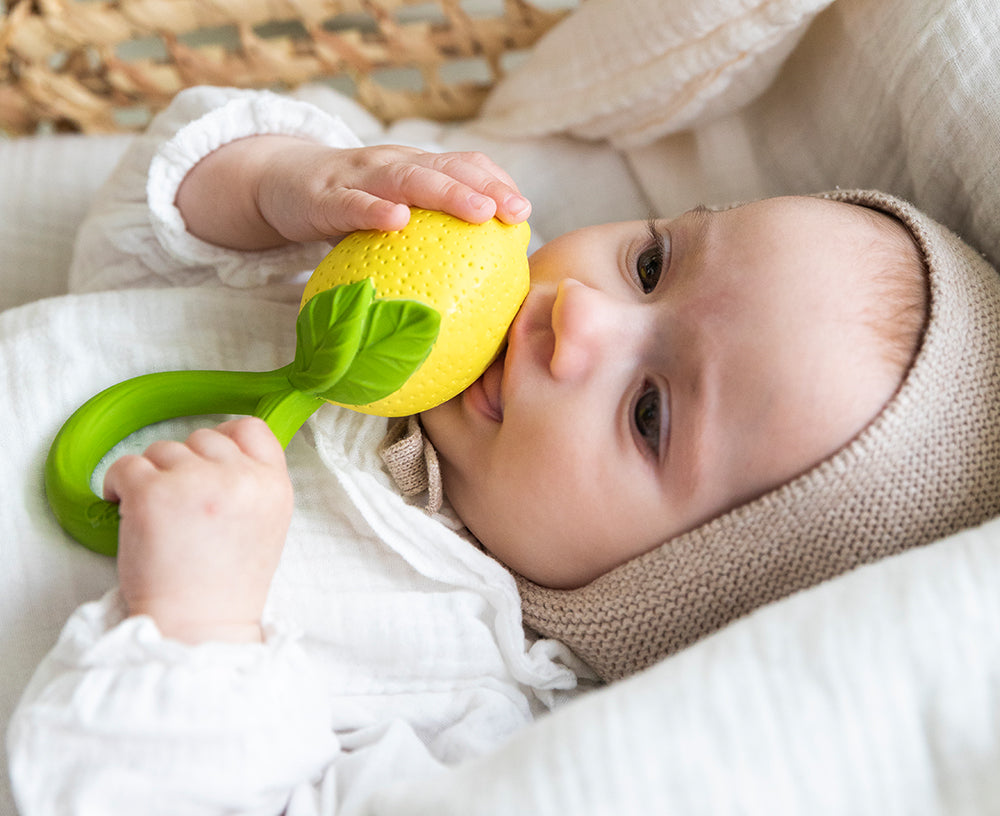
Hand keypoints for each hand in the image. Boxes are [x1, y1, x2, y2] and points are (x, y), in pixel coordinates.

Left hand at [103, 417, 292, 643]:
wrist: (198, 629)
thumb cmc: (225, 587)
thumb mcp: (266, 527)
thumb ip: (252, 485)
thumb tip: (219, 456)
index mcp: (273, 486)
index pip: (251, 428)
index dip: (225, 437)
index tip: (205, 460)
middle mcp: (240, 478)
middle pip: (203, 438)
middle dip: (185, 464)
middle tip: (178, 504)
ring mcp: (195, 481)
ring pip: (163, 449)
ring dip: (152, 476)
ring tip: (155, 515)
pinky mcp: (152, 492)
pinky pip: (125, 465)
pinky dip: (118, 484)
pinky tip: (126, 509)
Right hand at [176, 137, 531, 249]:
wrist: (279, 183)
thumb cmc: (348, 209)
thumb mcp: (391, 218)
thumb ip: (425, 243)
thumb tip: (470, 297)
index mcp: (415, 168)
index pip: (463, 165)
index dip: (496, 182)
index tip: (524, 212)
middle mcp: (393, 164)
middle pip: (446, 168)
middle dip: (485, 186)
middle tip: (516, 212)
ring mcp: (359, 177)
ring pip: (407, 178)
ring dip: (446, 192)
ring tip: (478, 211)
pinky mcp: (323, 195)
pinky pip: (351, 202)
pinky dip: (374, 209)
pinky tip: (396, 220)